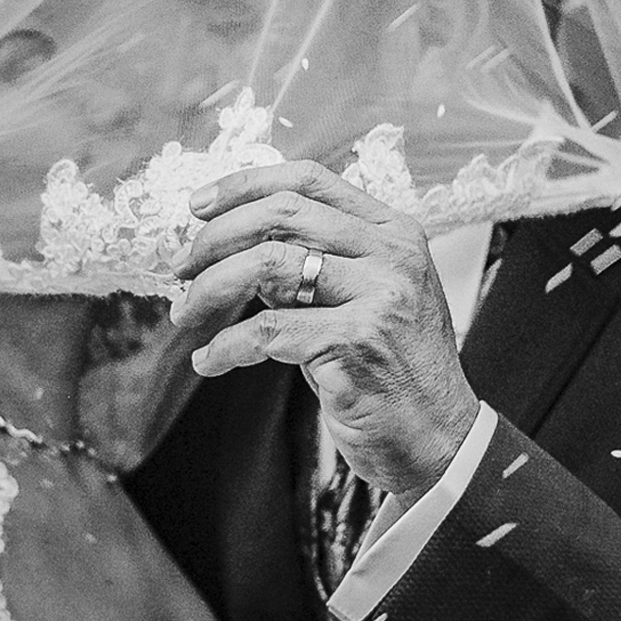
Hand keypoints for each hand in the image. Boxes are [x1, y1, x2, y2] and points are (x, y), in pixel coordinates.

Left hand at [169, 160, 479, 502]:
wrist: (440, 441)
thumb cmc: (392, 372)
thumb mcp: (360, 301)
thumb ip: (309, 267)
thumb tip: (232, 246)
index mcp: (393, 232)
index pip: (309, 179)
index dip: (244, 185)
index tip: (197, 205)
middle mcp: (391, 255)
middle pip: (282, 213)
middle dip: (215, 237)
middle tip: (180, 267)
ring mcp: (379, 297)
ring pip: (268, 264)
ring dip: (211, 288)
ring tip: (187, 314)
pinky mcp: (357, 344)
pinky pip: (266, 332)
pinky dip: (225, 347)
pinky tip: (209, 361)